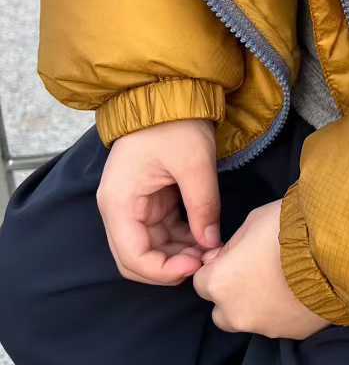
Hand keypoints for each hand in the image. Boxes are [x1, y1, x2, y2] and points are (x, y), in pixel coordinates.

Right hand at [97, 119, 220, 284]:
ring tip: (213, 249)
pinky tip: (206, 238)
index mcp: (120, 202)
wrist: (168, 93)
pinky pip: (161, 233)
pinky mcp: (149, 201)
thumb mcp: (195, 163)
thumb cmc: (175, 124)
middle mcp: (119, 209)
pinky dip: (182, 240)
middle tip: (208, 261)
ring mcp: (133, 206)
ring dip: (179, 255)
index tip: (197, 265)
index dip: (164, 271)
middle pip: (137, 259)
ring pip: (151, 248)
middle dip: (172, 267)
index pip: (133, 258)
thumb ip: (203, 206)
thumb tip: (211, 244)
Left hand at [193, 200, 329, 338]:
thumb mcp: (252, 222)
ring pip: (250, 320)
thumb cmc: (290, 229)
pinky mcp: (291, 335)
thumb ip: (233, 246)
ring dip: (258, 305)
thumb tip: (227, 257)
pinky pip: (279, 324)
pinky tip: (300, 291)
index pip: (201, 281)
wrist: (336, 251)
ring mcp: (264, 328)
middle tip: (256, 272)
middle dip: (232, 294)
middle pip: (221, 310)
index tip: (237, 257)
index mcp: (218, 283)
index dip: (218, 267)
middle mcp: (235, 313)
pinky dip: (284, 312)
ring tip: (283, 282)